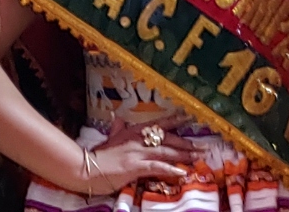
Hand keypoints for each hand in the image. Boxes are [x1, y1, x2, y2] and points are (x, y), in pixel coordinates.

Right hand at [74, 116, 198, 195]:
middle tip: (203, 146)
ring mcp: (137, 152)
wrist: (85, 168)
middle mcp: (138, 139)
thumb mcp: (109, 139)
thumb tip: (118, 120)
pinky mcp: (135, 166)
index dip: (175, 121)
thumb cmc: (97, 156)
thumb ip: (117, 129)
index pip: (159, 124)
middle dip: (186, 143)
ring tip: (199, 157)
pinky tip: (182, 172)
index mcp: (134, 131)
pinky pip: (157, 166)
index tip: (190, 117)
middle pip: (168, 139)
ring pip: (166, 151)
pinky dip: (170, 169)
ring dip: (184, 155)